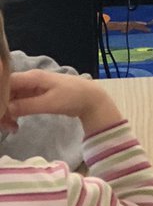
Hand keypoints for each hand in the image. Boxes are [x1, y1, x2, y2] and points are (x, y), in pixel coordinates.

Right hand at [7, 70, 122, 137]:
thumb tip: (7, 109)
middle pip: (6, 92)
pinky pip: (18, 103)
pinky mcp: (35, 96)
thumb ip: (27, 106)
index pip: (6, 82)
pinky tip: (15, 125)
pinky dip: (14, 114)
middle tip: (5, 126)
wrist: (90, 98)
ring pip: (10, 99)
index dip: (0, 97)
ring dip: (7, 113)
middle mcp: (29, 80)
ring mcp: (32, 88)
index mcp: (32, 77)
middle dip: (2, 108)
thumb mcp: (50, 103)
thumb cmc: (72, 97)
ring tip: (12, 128)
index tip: (0, 113)